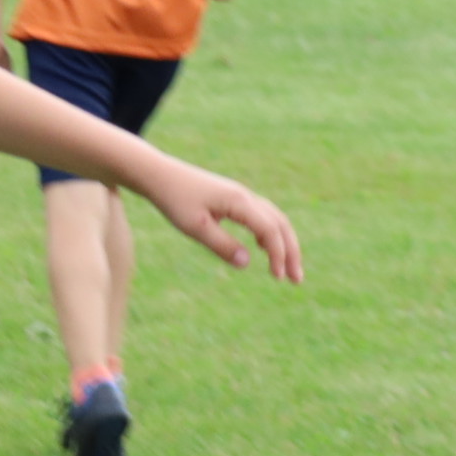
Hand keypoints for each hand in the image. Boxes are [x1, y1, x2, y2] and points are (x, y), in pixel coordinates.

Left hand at [141, 166, 302, 281]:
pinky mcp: (232, 198)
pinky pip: (261, 215)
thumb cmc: (174, 200)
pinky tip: (262, 248)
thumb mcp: (195, 227)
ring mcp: (240, 196)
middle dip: (291, 252)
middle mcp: (245, 196)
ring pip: (274, 219)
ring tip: (286, 268)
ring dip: (283, 243)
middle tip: (296, 280)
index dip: (278, 255)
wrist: (159, 175)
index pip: (270, 230)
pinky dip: (270, 233)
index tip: (277, 278)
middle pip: (280, 224)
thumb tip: (247, 263)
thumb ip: (222, 245)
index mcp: (239, 202)